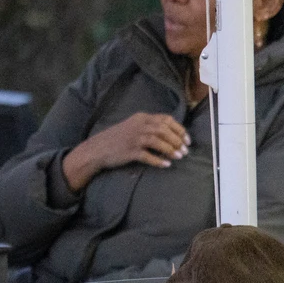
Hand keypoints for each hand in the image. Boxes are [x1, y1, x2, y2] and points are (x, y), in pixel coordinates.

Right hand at [62, 112, 190, 191]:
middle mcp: (138, 125)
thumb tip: (172, 134)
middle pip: (163, 130)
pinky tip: (166, 165)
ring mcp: (133, 138)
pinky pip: (147, 156)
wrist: (96, 149)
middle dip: (177, 140)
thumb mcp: (134, 127)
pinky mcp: (129, 151)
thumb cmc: (118, 139)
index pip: (166, 119)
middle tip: (185, 151)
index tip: (187, 140)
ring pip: (157, 141)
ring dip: (170, 149)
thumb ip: (150, 127)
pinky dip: (158, 160)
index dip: (179, 129)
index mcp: (141, 117)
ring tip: (179, 157)